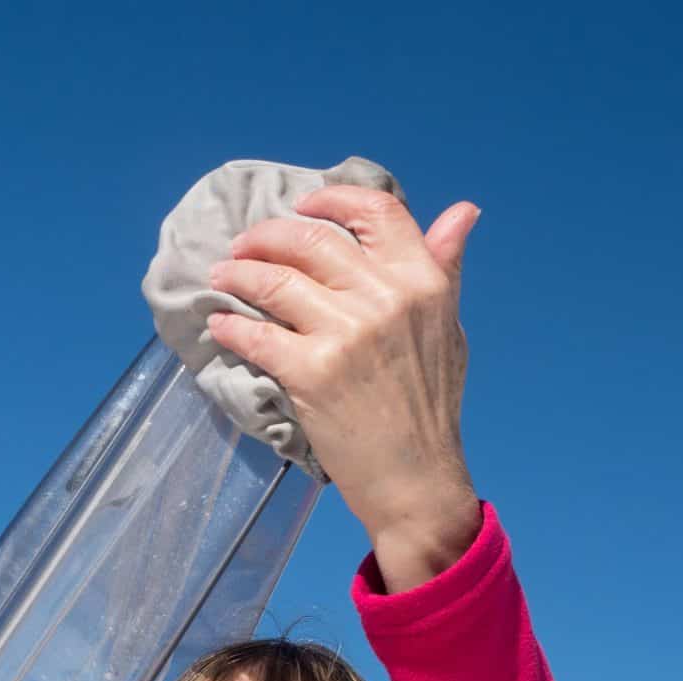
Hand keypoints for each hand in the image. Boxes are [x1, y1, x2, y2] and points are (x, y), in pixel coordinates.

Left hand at [206, 186, 483, 591]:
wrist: (415, 478)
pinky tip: (220, 325)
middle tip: (243, 247)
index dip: (331, 199)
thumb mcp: (448, 326)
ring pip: (273, 280)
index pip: (375, 210)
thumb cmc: (430, 405)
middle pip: (309, 238)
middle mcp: (384, 298)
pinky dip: (230, 326)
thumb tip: (462, 212)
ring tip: (222, 278)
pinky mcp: (310, 371)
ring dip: (237, 275)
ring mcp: (345, 333)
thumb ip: (444, 267)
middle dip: (266, 236)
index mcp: (421, 280)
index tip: (303, 206)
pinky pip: (255, 334)